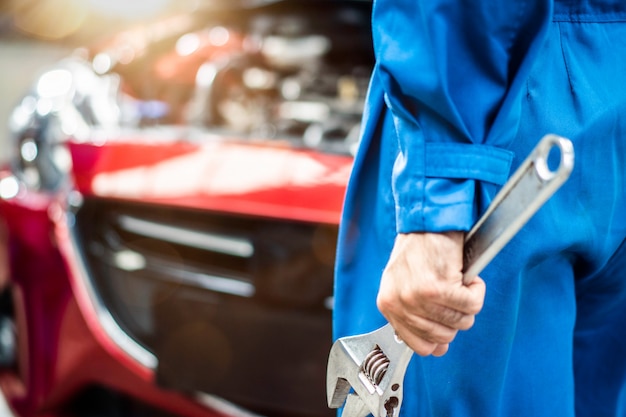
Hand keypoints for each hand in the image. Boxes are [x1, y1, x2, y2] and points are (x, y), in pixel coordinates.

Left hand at [376, 232, 485, 356]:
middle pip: (445, 336)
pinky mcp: (440, 287)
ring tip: (459, 282)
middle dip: (456, 317)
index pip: (418, 346)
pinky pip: (472, 305)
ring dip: (467, 302)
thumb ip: (415, 315)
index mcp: (388, 305)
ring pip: (461, 321)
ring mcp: (419, 297)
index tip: (447, 329)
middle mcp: (401, 303)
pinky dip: (476, 290)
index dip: (438, 341)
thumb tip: (438, 348)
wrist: (427, 220)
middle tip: (454, 295)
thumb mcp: (403, 284)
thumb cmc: (419, 249)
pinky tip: (467, 276)